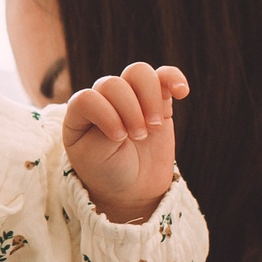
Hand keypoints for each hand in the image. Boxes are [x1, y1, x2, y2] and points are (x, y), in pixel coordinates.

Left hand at [60, 62, 185, 223]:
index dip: (106, 115)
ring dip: (150, 98)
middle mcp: (103, 99)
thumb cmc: (106, 172)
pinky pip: (165, 76)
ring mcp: (131, 97)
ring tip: (154, 126)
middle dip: (130, 111)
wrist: (131, 188)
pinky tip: (181, 92)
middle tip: (138, 137)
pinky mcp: (156, 100)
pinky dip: (174, 78)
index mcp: (80, 112)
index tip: (118, 138)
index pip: (88, 97)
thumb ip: (105, 129)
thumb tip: (134, 106)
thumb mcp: (94, 157)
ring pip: (139, 73)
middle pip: (114, 84)